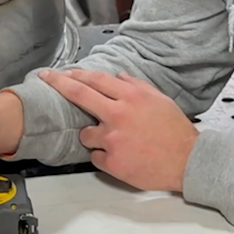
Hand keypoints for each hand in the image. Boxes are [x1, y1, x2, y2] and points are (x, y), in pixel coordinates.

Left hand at [38, 69, 196, 192]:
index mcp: (131, 97)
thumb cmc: (176, 132)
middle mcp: (118, 115)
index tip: (61, 72)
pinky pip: (95, 156)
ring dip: (92, 135)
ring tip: (112, 140)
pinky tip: (120, 156)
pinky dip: (103, 156)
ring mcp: (112, 139)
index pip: (95, 80)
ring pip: (85, 133)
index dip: (75, 74)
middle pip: (79, 95)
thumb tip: (120, 77)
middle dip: (58, 84)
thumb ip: (137, 86)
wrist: (187, 161)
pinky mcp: (112, 162)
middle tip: (47, 79)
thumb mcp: (160, 100)